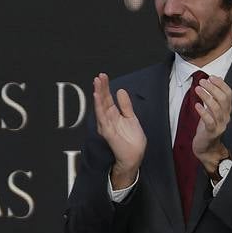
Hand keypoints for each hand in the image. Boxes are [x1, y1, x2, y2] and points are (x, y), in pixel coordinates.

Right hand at [93, 73, 145, 189]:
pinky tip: (97, 98)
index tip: (103, 77)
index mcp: (113, 116)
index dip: (105, 88)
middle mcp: (107, 120)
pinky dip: (99, 107)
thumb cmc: (132, 140)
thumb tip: (120, 91)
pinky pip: (102, 117)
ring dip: (98, 94)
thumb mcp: (131, 117)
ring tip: (97, 83)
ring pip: (100, 107)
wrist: (134, 156)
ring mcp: (106, 125)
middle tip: (99, 76)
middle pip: (102, 101)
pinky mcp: (108, 132)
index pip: (107, 99)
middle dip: (100, 88)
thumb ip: (125, 105)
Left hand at [190, 75, 231, 164]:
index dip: (220, 84)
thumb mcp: (211, 111)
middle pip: (223, 99)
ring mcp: (220, 125)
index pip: (228, 93)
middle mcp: (226, 116)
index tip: (211, 77)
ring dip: (206, 97)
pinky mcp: (212, 132)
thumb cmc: (207, 127)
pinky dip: (203, 112)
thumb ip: (214, 97)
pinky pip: (209, 121)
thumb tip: (216, 79)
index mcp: (227, 110)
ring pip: (217, 108)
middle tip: (202, 81)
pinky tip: (197, 105)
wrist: (206, 147)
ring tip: (197, 89)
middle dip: (213, 88)